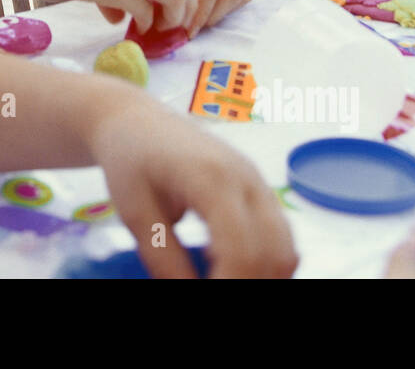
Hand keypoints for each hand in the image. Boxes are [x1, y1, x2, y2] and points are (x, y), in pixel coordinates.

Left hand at [90, 101, 297, 277]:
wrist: (136, 120)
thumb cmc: (130, 159)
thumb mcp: (135, 213)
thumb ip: (164, 259)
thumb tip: (189, 292)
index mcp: (211, 178)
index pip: (240, 249)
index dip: (229, 284)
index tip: (206, 295)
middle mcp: (246, 177)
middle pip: (272, 252)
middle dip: (248, 284)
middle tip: (213, 290)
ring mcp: (257, 181)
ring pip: (285, 248)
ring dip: (263, 277)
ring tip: (223, 282)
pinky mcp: (259, 188)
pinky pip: (280, 236)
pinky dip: (266, 263)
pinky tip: (234, 273)